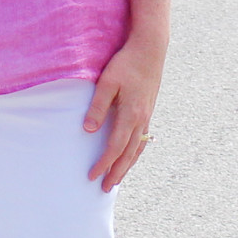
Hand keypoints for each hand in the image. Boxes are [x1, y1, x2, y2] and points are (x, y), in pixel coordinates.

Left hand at [83, 37, 163, 190]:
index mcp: (131, 114)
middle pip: (129, 154)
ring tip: (118, 178)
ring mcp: (147, 116)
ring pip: (138, 148)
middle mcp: (141, 119)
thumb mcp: (106, 83)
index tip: (92, 176)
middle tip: (106, 188)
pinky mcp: (148, 110)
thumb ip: (97, 107)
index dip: (103, 163)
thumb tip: (88, 131)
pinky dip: (136, 152)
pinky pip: (143, 138)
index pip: (115, 147)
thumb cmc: (126, 64)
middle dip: (117, 172)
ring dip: (127, 165)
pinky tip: (131, 155)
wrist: (150, 49)